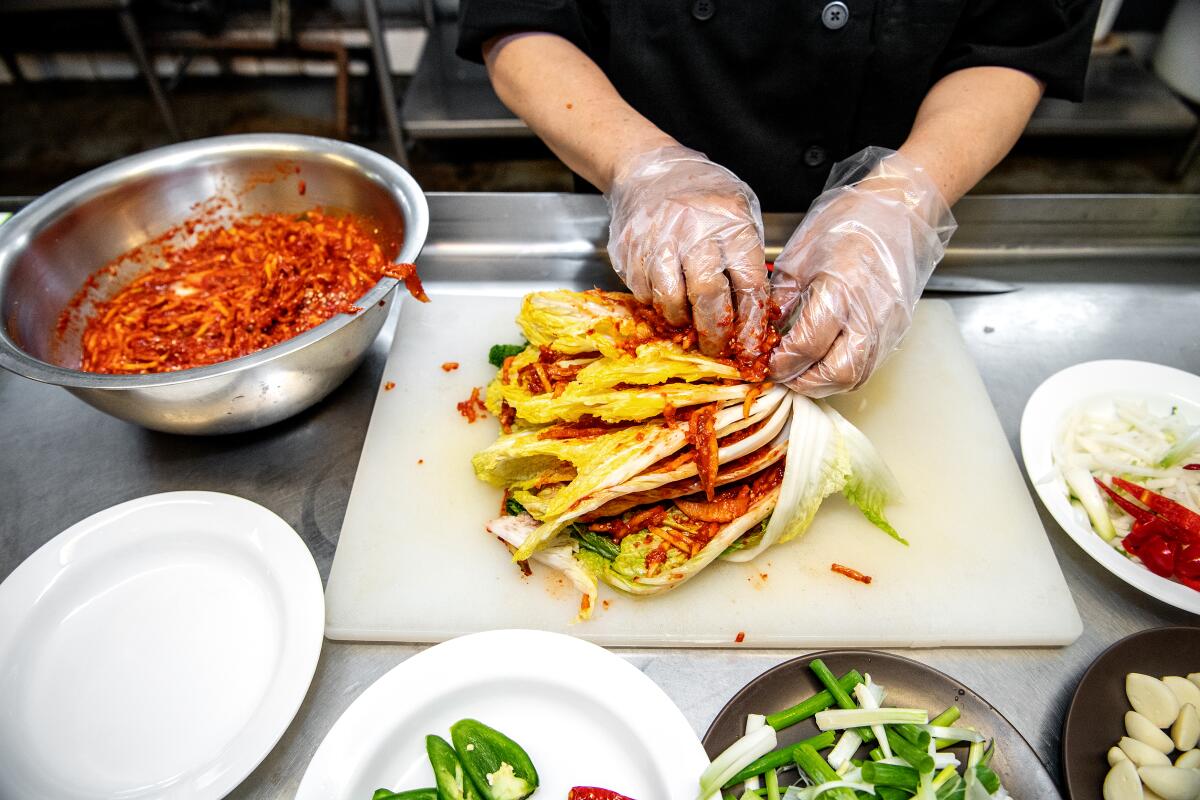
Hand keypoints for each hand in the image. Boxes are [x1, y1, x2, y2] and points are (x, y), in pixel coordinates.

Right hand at [607, 146, 769, 356]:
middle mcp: (694, 230)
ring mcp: (658, 239)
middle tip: (715, 347)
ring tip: (687, 321)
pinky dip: (656, 303)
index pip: (748, 283)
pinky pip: (644, 291)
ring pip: (670, 299)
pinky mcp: (630, 249)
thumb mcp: (738, 211)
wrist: (646, 168)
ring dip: (680, 320)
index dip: (750, 321)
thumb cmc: (700, 194)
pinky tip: (665, 297)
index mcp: (731, 222)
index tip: (749, 343)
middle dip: (714, 331)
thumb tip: (753, 312)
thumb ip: (746, 256)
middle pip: (708, 295)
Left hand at [770, 147, 955, 395]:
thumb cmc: (850, 222)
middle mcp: (869, 313)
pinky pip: (869, 364)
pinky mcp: (898, 328)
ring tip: (802, 373)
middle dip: (804, 382)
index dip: (783, 362)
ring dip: (825, 383)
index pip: (808, 346)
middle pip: (837, 372)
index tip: (768, 364)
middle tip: (783, 375)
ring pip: (856, 375)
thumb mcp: (801, 255)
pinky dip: (844, 372)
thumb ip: (783, 297)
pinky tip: (825, 362)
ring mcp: (888, 324)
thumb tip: (768, 331)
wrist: (899, 210)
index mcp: (840, 289)